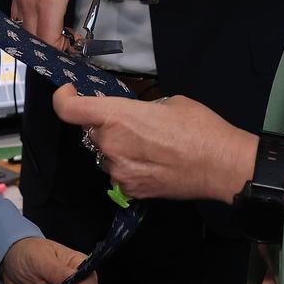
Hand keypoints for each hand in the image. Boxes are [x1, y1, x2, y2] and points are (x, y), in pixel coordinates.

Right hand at [12, 0, 146, 49]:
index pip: (47, 39)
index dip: (62, 51)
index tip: (78, 48)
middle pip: (34, 40)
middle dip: (52, 48)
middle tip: (72, 45)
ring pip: (24, 30)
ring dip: (40, 37)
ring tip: (62, 34)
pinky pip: (18, 17)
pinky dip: (31, 26)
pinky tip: (49, 21)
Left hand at [51, 86, 255, 202]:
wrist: (221, 165)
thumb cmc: (198, 127)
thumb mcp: (166, 103)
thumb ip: (139, 109)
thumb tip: (132, 116)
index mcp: (117, 116)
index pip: (68, 109)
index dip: (63, 97)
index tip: (71, 92)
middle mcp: (110, 145)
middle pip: (91, 131)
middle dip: (104, 124)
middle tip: (131, 122)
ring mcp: (118, 172)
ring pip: (104, 154)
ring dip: (116, 147)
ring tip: (148, 145)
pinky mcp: (129, 190)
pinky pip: (118, 173)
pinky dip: (128, 166)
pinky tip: (152, 162)